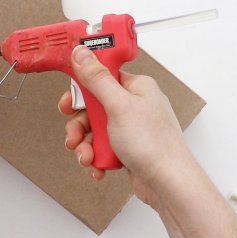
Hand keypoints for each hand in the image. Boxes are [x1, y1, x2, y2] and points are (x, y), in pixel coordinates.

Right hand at [59, 46, 191, 207]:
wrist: (168, 184)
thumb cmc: (154, 145)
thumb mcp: (119, 106)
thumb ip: (97, 79)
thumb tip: (82, 53)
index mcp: (136, 87)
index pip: (101, 75)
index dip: (81, 88)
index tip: (69, 100)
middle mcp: (133, 104)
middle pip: (92, 106)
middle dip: (80, 125)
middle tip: (75, 135)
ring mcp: (129, 127)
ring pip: (93, 130)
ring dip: (85, 145)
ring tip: (87, 157)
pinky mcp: (126, 147)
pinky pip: (101, 147)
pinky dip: (95, 157)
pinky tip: (98, 166)